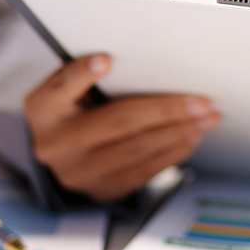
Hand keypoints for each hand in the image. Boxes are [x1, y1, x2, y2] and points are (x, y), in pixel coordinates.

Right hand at [24, 54, 221, 201]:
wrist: (57, 157)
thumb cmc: (69, 113)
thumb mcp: (65, 92)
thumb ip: (87, 78)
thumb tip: (132, 67)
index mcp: (44, 111)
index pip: (61, 88)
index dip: (82, 75)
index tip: (105, 60)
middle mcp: (58, 144)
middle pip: (119, 122)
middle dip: (166, 111)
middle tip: (201, 103)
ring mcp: (80, 172)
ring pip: (137, 150)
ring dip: (179, 134)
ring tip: (205, 120)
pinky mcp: (101, 189)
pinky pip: (144, 172)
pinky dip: (172, 153)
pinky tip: (190, 138)